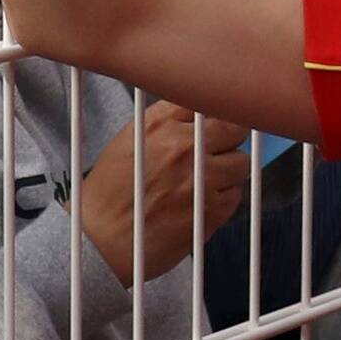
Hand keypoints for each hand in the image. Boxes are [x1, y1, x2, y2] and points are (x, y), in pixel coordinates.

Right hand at [70, 97, 249, 288]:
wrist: (100, 240)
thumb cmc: (110, 193)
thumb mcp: (131, 140)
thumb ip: (167, 122)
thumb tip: (201, 116)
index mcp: (160, 123)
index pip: (208, 98)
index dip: (214, 114)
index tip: (213, 122)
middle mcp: (183, 145)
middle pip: (235, 128)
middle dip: (228, 141)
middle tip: (215, 153)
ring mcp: (200, 177)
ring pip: (241, 163)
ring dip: (229, 172)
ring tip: (204, 183)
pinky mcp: (210, 210)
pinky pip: (235, 196)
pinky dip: (223, 200)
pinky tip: (198, 205)